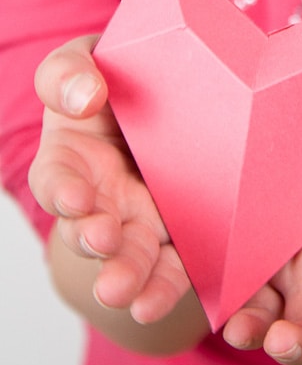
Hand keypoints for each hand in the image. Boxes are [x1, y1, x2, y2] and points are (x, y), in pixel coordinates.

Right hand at [29, 37, 191, 323]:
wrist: (175, 89)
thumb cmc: (118, 75)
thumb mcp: (86, 61)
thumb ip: (69, 73)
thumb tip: (85, 96)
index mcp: (72, 159)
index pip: (56, 180)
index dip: (62, 190)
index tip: (75, 198)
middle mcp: (101, 199)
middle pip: (89, 230)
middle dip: (93, 242)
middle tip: (103, 244)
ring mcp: (140, 221)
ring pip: (131, 256)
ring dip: (130, 274)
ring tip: (132, 294)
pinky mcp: (181, 236)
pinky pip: (175, 266)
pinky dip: (168, 286)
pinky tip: (160, 302)